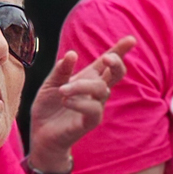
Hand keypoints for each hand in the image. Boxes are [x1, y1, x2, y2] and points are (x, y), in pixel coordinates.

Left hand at [26, 37, 132, 173]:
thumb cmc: (48, 107)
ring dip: (81, 86)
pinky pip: (93, 109)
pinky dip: (79, 102)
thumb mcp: (50, 84)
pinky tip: (65, 101)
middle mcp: (95, 91)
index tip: (131, 39)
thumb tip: (72, 54)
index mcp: (88, 78)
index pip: (107, 63)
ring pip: (101, 89)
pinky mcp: (91, 122)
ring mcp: (95, 106)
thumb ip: (61, 70)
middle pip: (116, 74)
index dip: (119, 50)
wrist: (41, 133)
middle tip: (107, 58)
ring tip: (62, 90)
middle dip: (116, 63)